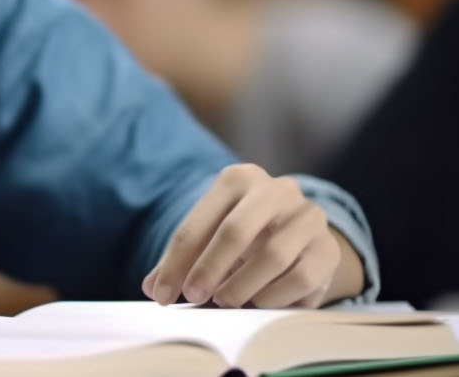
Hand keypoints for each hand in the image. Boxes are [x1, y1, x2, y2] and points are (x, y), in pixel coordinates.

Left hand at [141, 163, 362, 308]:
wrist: (296, 234)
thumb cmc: (241, 236)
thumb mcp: (208, 238)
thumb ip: (180, 262)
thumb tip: (154, 289)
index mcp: (237, 179)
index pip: (198, 223)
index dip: (176, 263)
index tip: (162, 295)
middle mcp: (276, 189)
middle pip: (235, 231)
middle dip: (209, 268)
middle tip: (194, 296)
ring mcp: (308, 216)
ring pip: (272, 255)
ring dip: (242, 286)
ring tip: (224, 302)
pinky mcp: (328, 247)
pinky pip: (301, 277)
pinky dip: (274, 296)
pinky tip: (256, 303)